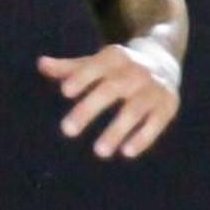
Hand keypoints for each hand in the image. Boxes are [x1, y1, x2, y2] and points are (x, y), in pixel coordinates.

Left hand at [36, 41, 179, 158]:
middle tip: (67, 130)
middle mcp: (136, 71)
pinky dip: (144, 137)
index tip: (65, 92)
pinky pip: (156, 122)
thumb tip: (41, 64)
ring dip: (117, 130)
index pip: (96, 66)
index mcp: (115, 57)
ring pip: (134, 110)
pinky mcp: (168, 104)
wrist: (162, 58)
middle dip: (89, 109)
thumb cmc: (118, 66)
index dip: (82, 77)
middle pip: (111, 89)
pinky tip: (127, 152)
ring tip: (99, 152)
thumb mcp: (96, 62)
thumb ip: (70, 68)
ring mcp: (153, 88)